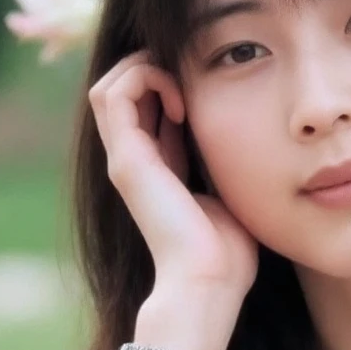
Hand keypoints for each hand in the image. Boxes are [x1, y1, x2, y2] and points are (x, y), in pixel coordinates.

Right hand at [88, 49, 258, 297]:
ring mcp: (124, 159)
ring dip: (145, 69)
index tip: (206, 92)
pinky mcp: (126, 160)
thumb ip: (222, 161)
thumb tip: (242, 134)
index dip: (168, 82)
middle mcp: (132, 160)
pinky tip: (181, 104)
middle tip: (191, 81)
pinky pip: (115, 94)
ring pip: (108, 85)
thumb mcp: (228, 191)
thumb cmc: (229, 250)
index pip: (144, 105)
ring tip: (183, 91)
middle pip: (119, 89)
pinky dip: (146, 81)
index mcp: (156, 167)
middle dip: (153, 68)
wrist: (209, 281)